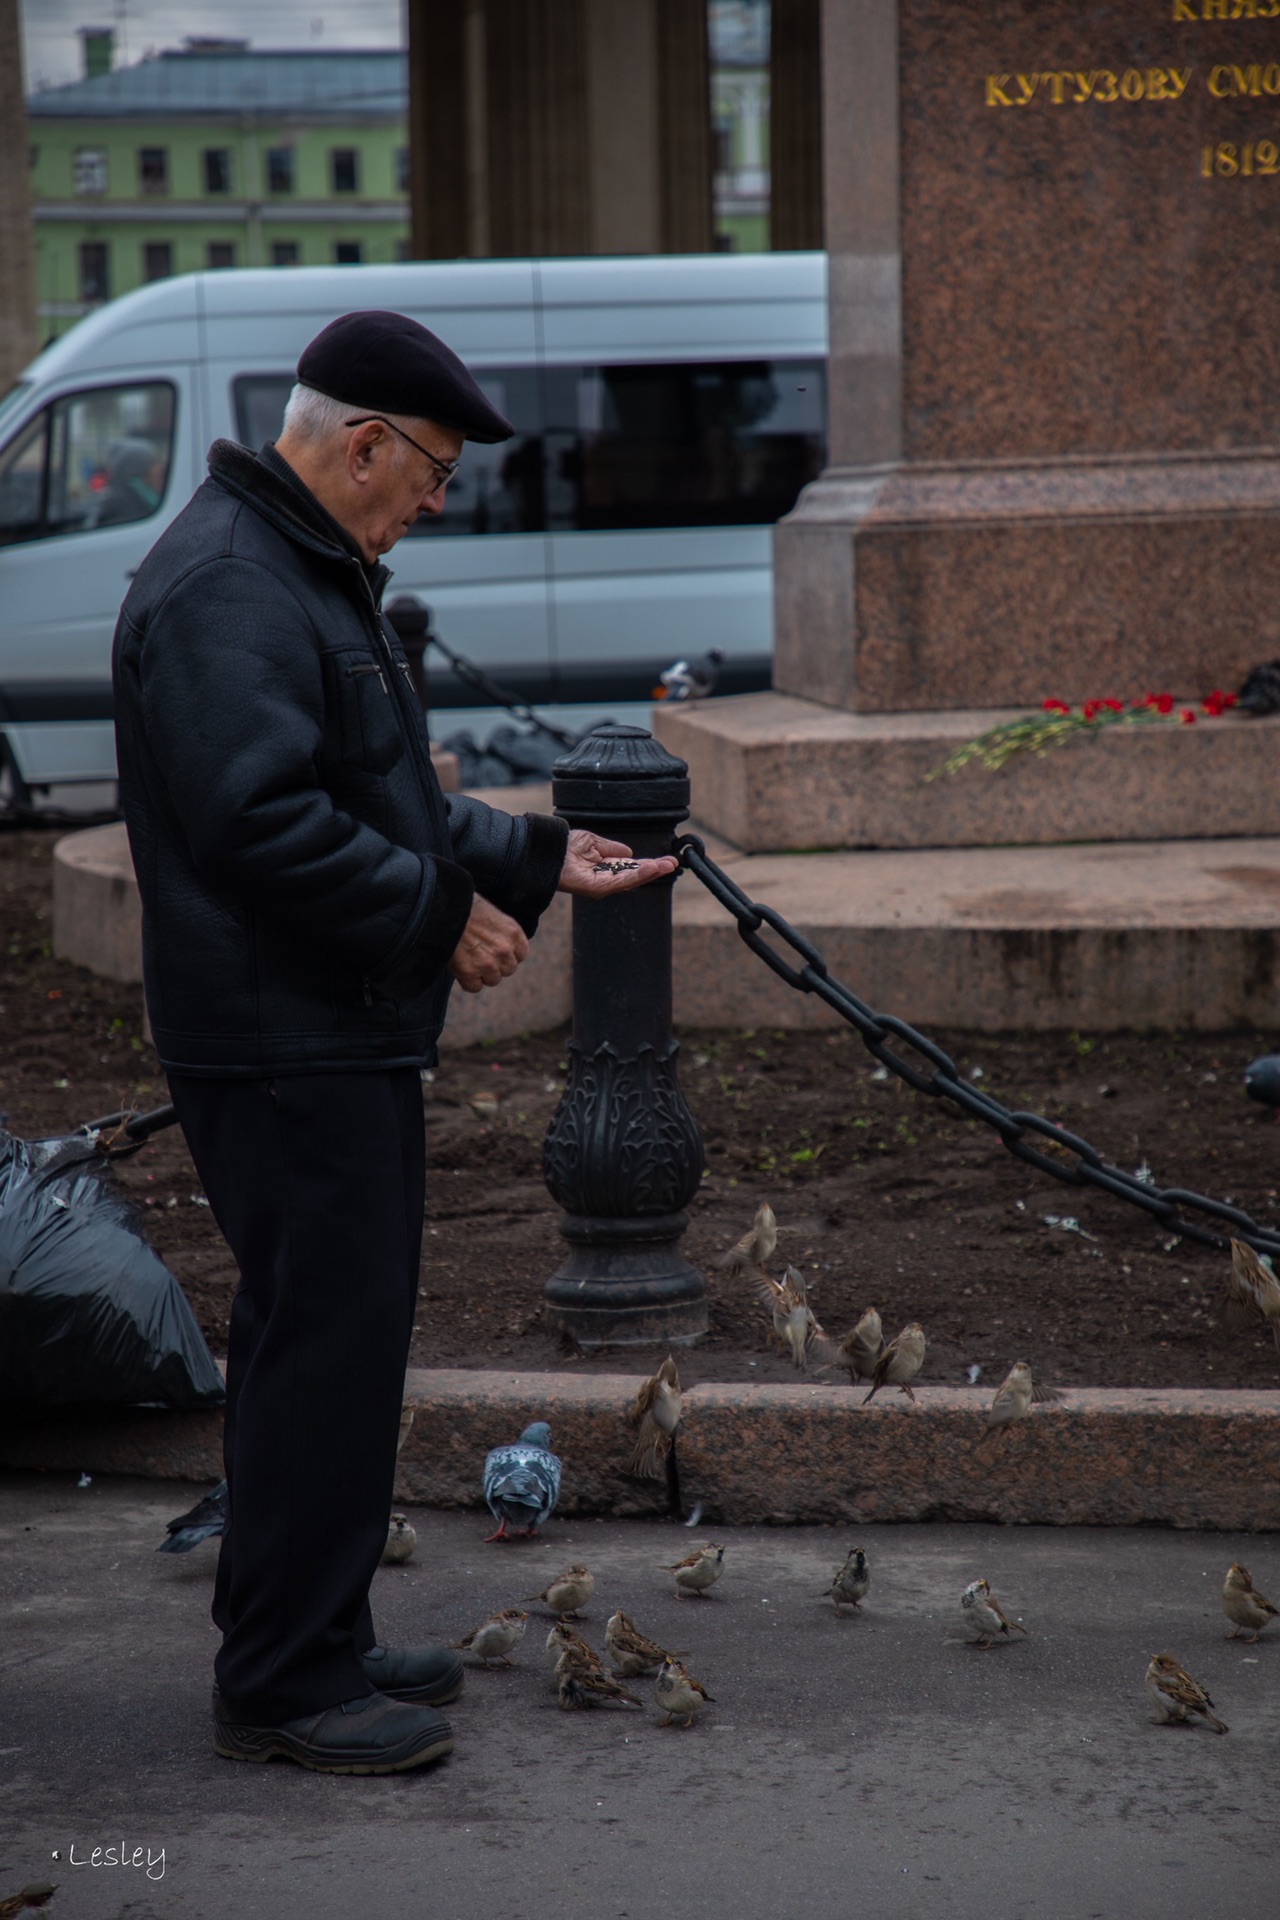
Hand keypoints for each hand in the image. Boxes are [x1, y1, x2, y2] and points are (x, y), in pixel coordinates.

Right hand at [448, 894, 528, 992]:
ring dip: (482, 974)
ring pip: (493, 980)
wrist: (444, 909)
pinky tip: (461, 968)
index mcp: (513, 933)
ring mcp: (488, 963)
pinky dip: (467, 981)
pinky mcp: (469, 972)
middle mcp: (504, 950)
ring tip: (469, 959)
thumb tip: (500, 946)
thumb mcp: (492, 914)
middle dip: (496, 965)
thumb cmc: (465, 907)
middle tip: (480, 955)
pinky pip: (474, 987)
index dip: (507, 954)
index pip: (521, 955)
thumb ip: (501, 933)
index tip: (496, 950)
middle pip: (508, 970)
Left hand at [556, 829, 678, 897]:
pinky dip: (638, 874)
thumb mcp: (593, 842)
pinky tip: (652, 868)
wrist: (549, 851)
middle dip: (656, 870)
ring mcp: (603, 886)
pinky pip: (622, 881)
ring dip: (652, 872)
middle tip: (674, 863)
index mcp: (606, 869)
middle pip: (636, 876)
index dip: (650, 865)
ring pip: (632, 880)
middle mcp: (606, 880)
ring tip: (668, 865)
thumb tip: (629, 852)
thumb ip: (612, 848)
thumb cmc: (566, 847)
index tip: (667, 860)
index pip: (632, 868)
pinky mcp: (598, 889)